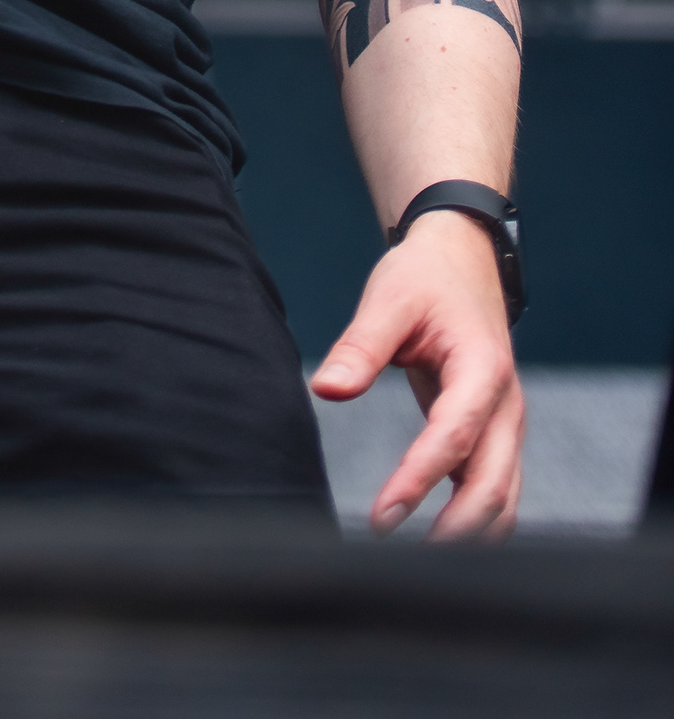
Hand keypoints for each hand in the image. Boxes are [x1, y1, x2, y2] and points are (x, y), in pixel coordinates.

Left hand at [311, 210, 522, 537]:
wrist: (462, 260)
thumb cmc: (424, 278)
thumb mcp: (389, 299)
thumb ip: (360, 346)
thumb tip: (326, 390)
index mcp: (482, 370)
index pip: (453, 439)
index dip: (418, 481)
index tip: (382, 519)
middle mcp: (506, 406)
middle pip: (493, 487)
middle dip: (456, 532)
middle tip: (404, 567)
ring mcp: (506, 425)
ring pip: (502, 499)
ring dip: (470, 537)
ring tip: (421, 571)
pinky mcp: (495, 436)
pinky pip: (493, 490)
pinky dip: (474, 522)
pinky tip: (439, 546)